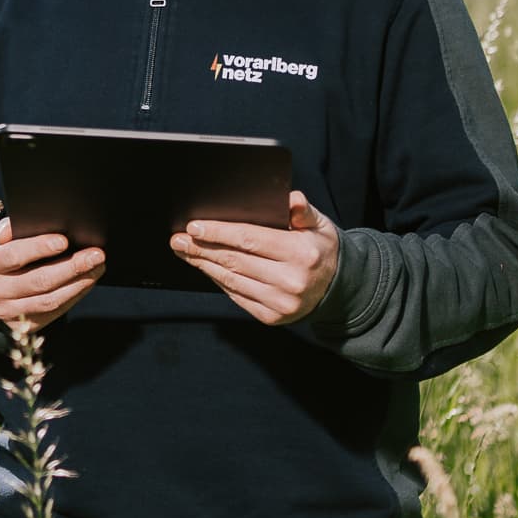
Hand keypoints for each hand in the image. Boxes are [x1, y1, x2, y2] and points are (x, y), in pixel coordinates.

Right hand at [0, 219, 103, 326]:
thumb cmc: (1, 253)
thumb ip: (9, 228)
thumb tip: (24, 222)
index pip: (15, 255)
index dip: (39, 247)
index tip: (64, 240)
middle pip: (38, 281)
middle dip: (71, 267)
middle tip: (96, 255)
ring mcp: (8, 310)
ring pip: (49, 300)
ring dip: (78, 284)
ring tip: (98, 268)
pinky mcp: (21, 325)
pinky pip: (53, 313)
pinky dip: (74, 297)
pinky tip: (87, 282)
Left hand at [173, 191, 340, 325]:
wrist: (340, 288)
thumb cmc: (321, 249)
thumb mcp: (320, 225)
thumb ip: (303, 211)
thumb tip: (291, 199)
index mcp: (301, 253)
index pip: (250, 239)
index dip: (218, 232)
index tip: (194, 226)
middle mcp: (291, 280)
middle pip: (235, 260)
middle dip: (202, 248)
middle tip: (178, 239)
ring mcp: (281, 303)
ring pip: (232, 280)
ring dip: (204, 265)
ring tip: (185, 251)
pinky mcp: (272, 317)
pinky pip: (237, 296)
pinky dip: (219, 281)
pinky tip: (206, 268)